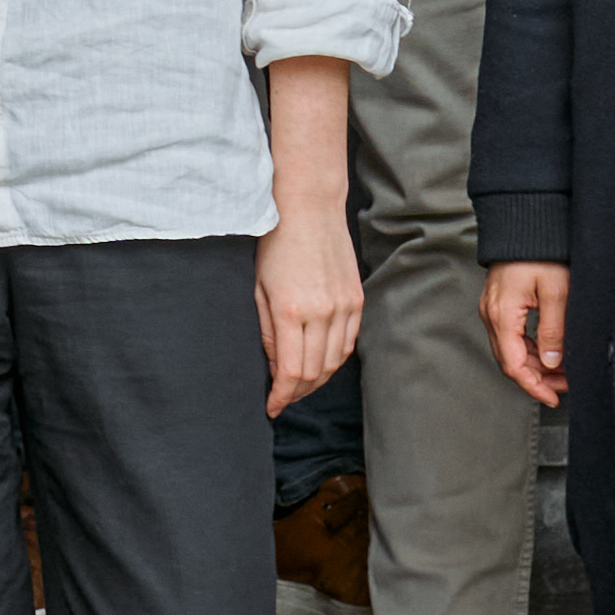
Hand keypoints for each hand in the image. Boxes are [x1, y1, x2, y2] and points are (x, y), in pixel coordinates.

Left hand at [258, 211, 366, 416]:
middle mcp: (321, 312)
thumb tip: (273, 366)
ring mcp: (343, 306)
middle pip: (315, 373)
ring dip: (317, 380)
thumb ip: (265, 331)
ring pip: (335, 361)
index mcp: (290, 311)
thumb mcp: (258, 288)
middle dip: (296, 393)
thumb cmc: (274, 243)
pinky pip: (350, 342)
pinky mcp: (357, 298)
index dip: (281, 396)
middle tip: (282, 399)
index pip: (291, 372)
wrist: (308, 208)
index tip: (271, 406)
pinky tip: (321, 363)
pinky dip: (335, 359)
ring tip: (299, 386)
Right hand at [486, 260, 570, 411]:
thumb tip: (552, 363)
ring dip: (534, 366)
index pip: (513, 365)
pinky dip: (529, 350)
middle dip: (537, 379)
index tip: (552, 398)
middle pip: (510, 361)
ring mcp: (492, 310)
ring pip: (510, 351)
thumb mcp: (556, 291)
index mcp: (503, 315)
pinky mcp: (499, 305)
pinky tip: (548, 353)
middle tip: (564, 387)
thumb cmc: (541, 252)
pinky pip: (510, 337)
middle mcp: (492, 315)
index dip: (533, 387)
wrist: (525, 223)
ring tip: (561, 372)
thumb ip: (554, 330)